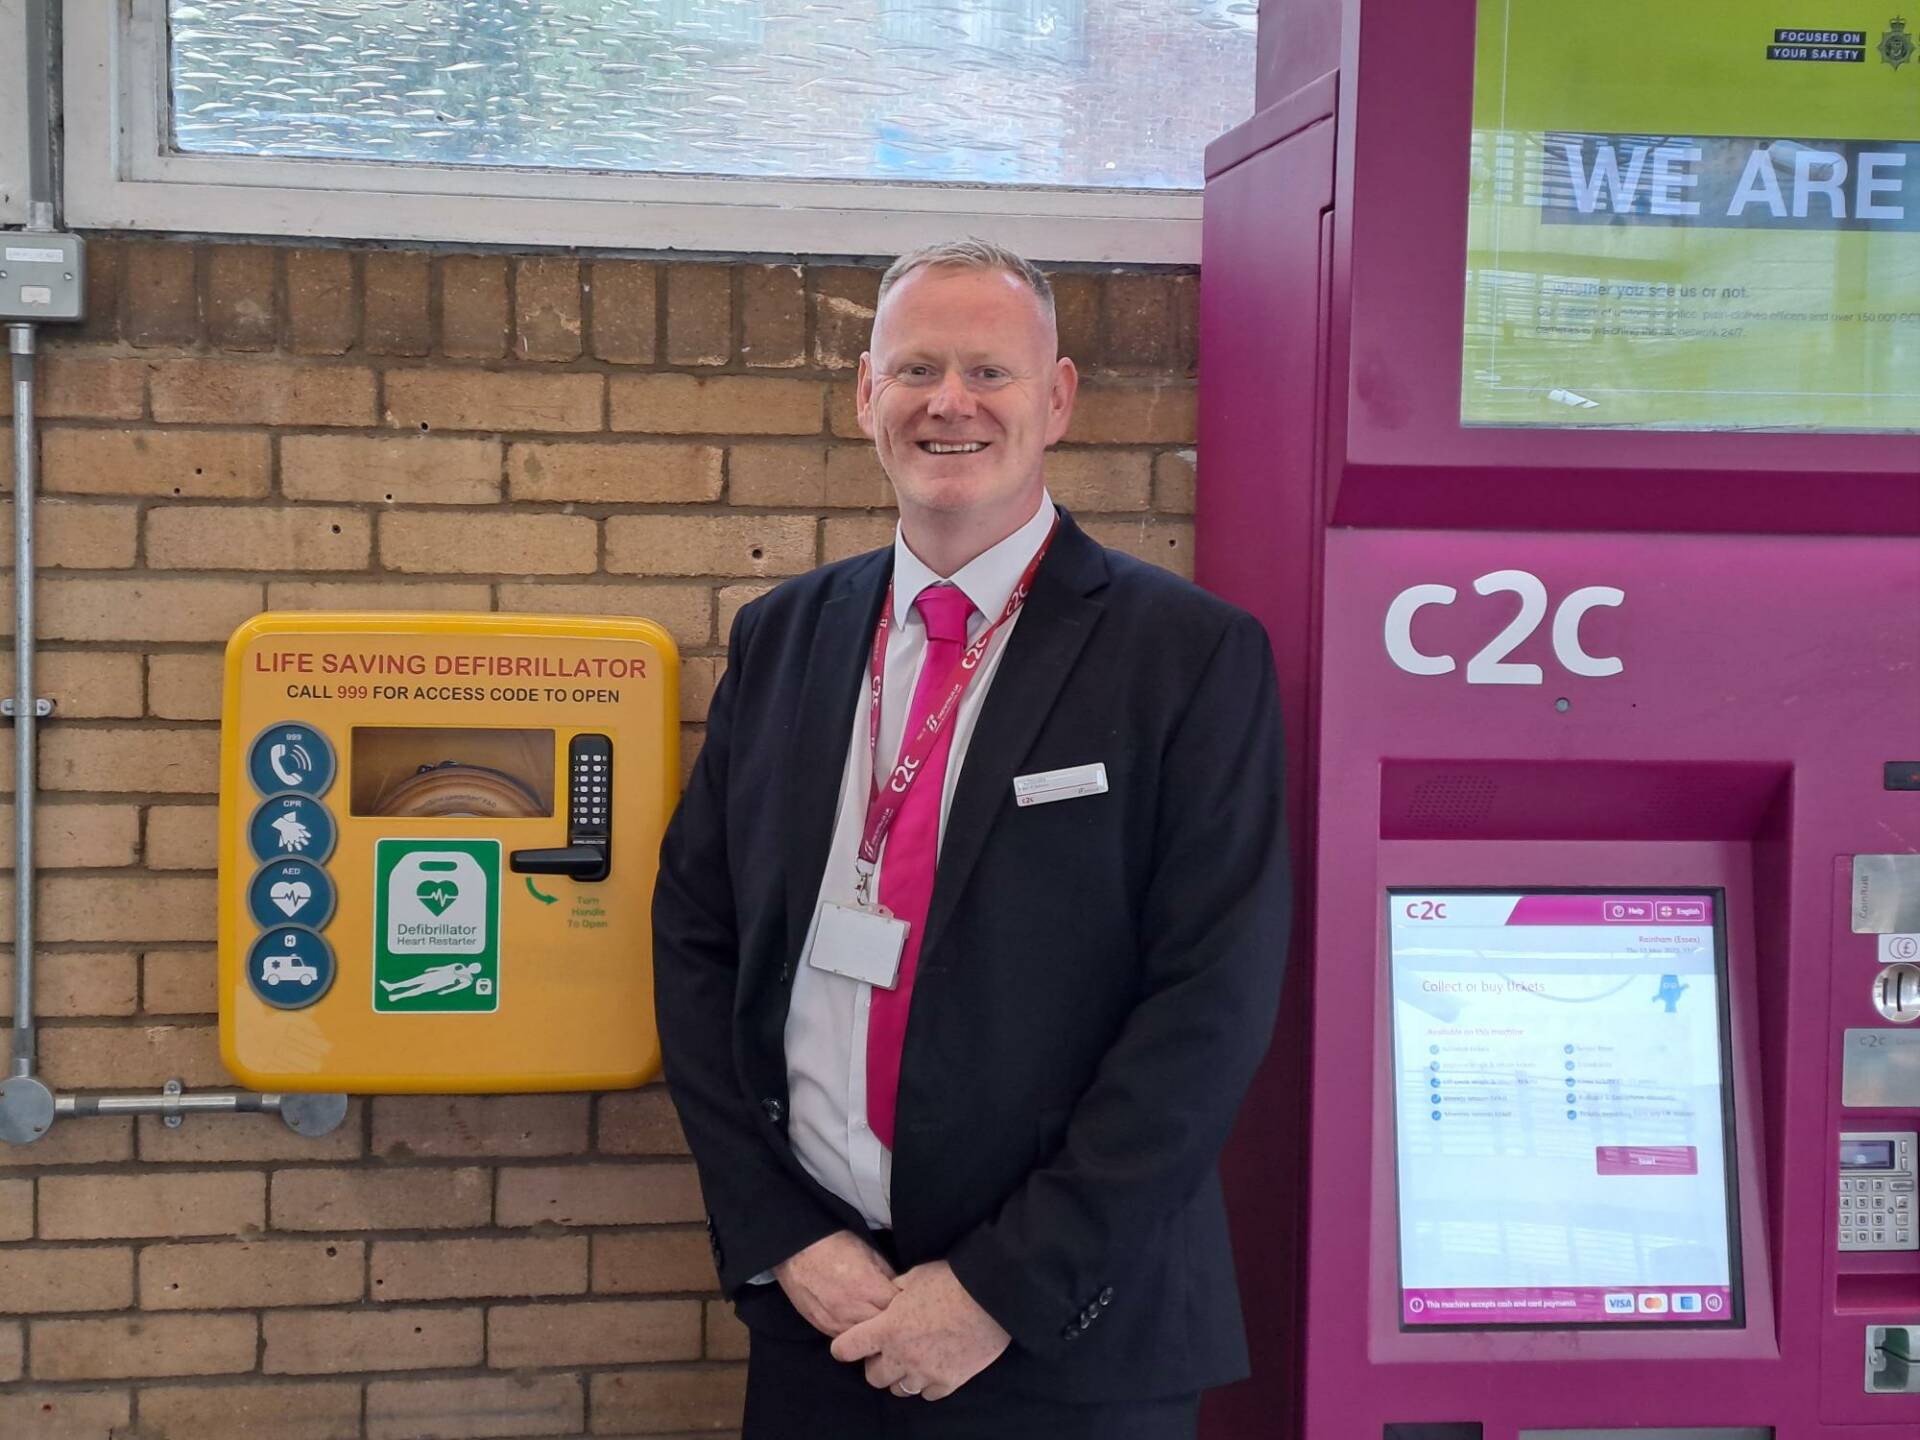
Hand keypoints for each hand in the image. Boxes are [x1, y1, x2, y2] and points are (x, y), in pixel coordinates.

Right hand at [773, 1230, 900, 1338]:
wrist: (797, 1249)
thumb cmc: (835, 1245)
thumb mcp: (870, 1253)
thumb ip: (888, 1276)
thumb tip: (901, 1292)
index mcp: (869, 1288)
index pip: (899, 1309)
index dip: (908, 1307)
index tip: (912, 1304)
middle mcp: (853, 1310)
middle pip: (885, 1330)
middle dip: (893, 1324)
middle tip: (900, 1318)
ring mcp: (836, 1322)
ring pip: (866, 1341)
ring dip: (874, 1334)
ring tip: (880, 1324)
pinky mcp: (823, 1327)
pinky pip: (846, 1338)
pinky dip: (856, 1334)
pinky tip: (860, 1324)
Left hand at [830, 1260, 1009, 1400]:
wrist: (991, 1296)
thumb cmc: (952, 1279)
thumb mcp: (915, 1276)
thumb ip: (895, 1291)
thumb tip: (890, 1294)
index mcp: (886, 1329)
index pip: (847, 1348)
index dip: (844, 1347)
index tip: (849, 1344)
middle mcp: (901, 1356)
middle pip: (873, 1377)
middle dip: (876, 1364)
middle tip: (888, 1350)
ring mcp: (925, 1372)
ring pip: (900, 1389)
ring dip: (901, 1376)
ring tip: (913, 1360)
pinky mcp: (949, 1381)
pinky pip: (928, 1394)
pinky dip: (927, 1384)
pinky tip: (934, 1368)